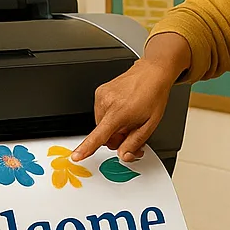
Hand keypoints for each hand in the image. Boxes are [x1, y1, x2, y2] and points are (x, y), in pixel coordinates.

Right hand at [71, 33, 189, 162]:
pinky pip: (101, 113)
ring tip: (128, 118)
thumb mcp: (150, 125)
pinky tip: (123, 110)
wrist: (152, 73)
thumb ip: (134, 143)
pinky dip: (110, 116)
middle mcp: (107, 102)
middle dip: (116, 138)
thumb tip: (123, 154)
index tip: (77, 156)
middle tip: (130, 132)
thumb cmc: (153, 95)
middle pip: (103, 134)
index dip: (86, 148)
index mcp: (119, 112)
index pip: (99, 135)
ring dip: (113, 127)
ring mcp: (101, 95)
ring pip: (102, 124)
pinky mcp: (99, 92)